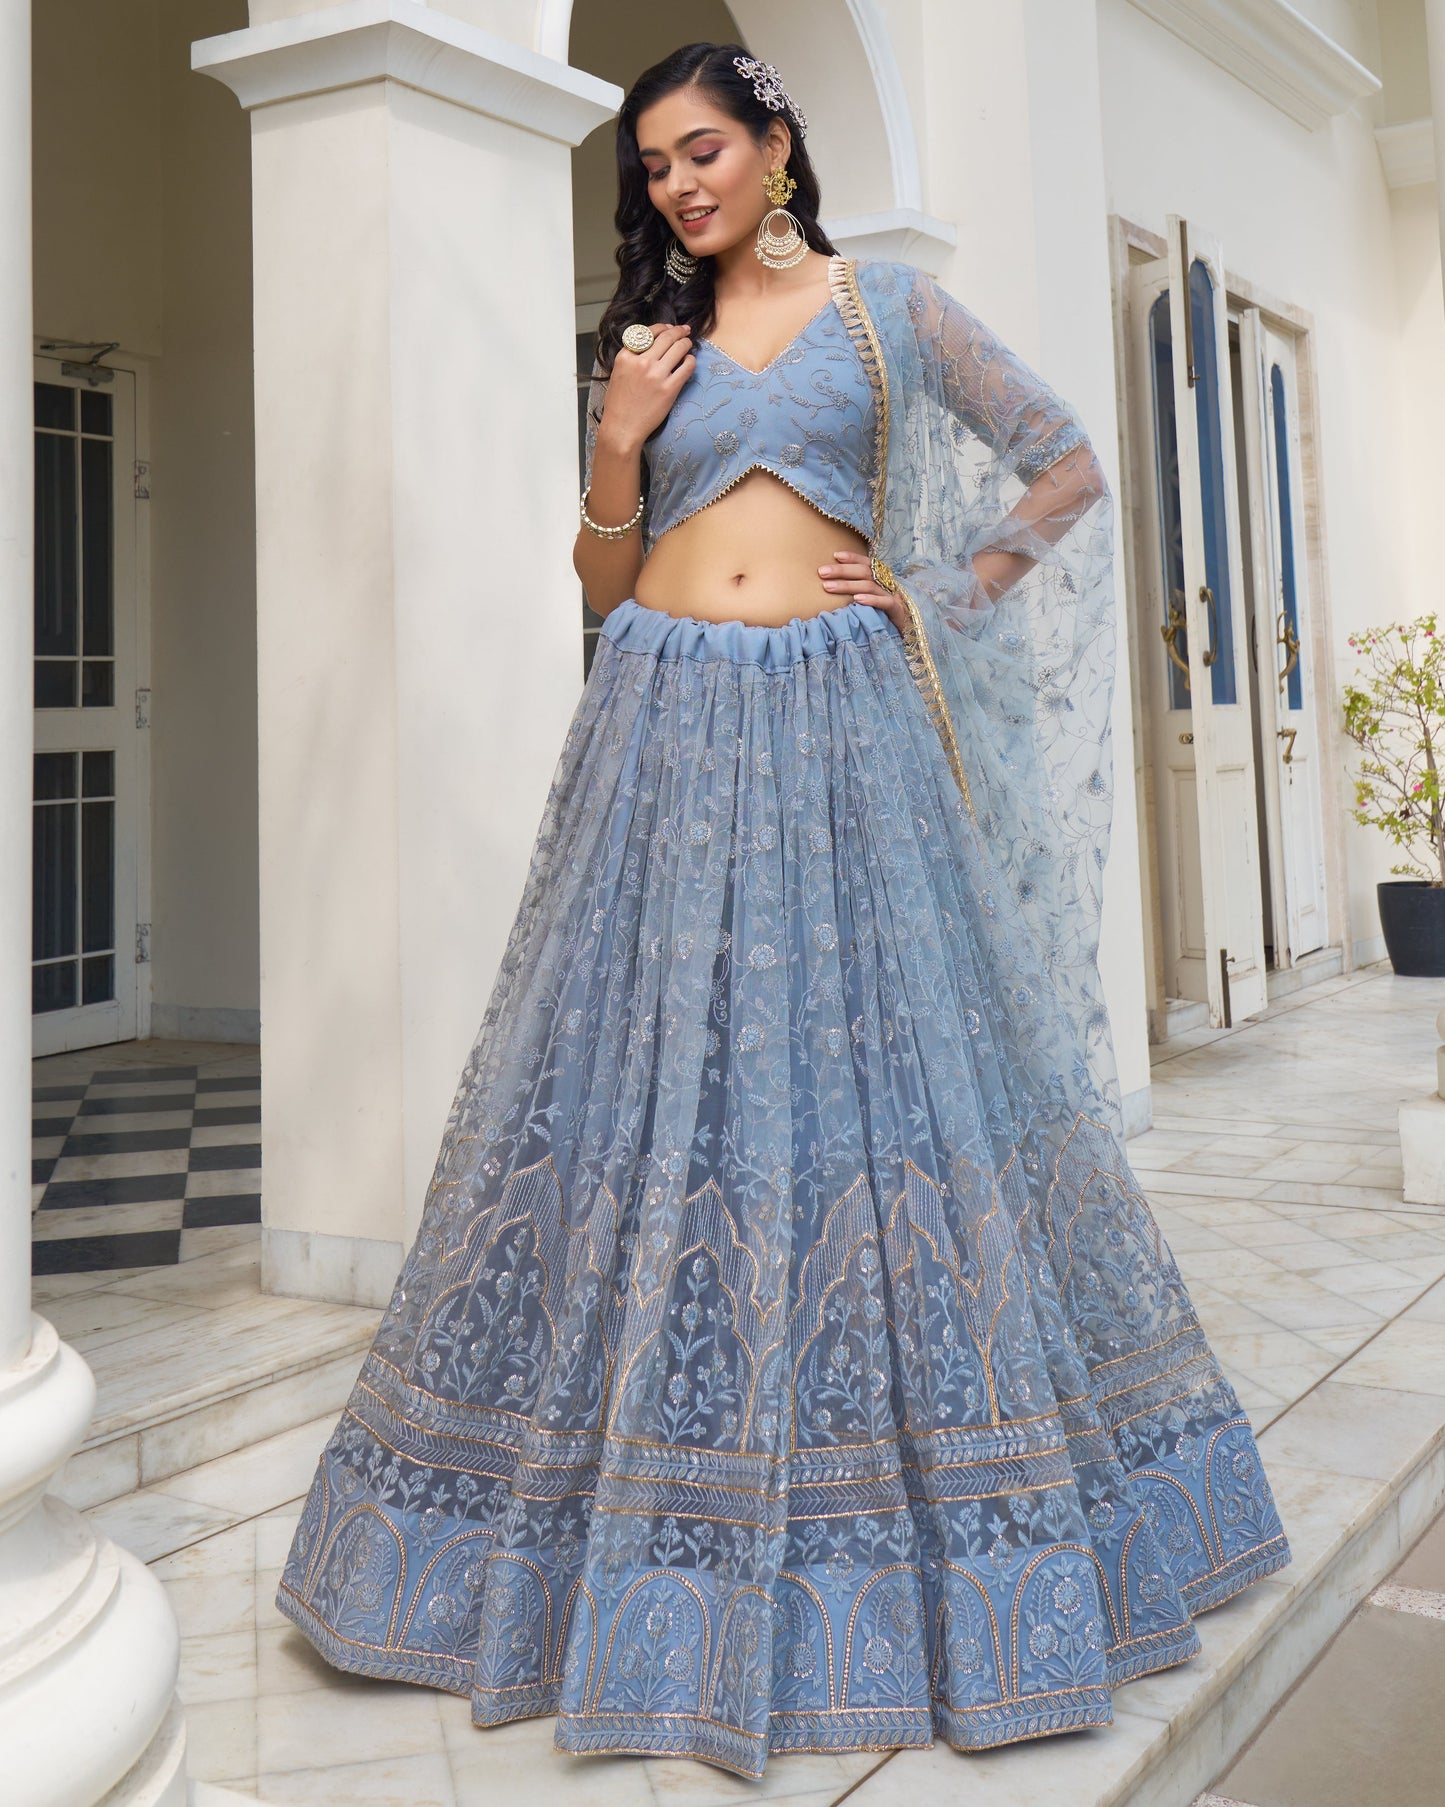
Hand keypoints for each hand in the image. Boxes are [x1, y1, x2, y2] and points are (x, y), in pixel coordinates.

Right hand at [598, 324, 695, 450]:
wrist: (622, 428)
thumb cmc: (618, 405)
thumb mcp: (617, 374)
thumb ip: (631, 358)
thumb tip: (650, 346)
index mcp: (626, 357)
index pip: (648, 332)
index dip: (663, 327)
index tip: (670, 328)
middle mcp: (641, 362)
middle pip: (666, 337)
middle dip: (679, 331)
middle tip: (685, 331)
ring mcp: (656, 375)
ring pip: (679, 348)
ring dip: (686, 343)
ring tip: (688, 344)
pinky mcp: (669, 389)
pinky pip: (687, 367)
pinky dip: (691, 361)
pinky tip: (689, 362)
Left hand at [818, 548, 907, 634]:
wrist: (909, 630)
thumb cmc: (883, 614)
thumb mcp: (870, 599)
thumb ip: (856, 590)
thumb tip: (830, 585)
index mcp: (881, 578)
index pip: (866, 563)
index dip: (852, 558)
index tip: (835, 556)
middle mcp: (886, 583)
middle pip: (864, 572)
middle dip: (842, 571)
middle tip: (822, 572)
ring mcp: (892, 596)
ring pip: (870, 586)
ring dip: (848, 585)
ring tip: (829, 587)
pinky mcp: (897, 610)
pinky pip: (884, 602)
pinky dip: (871, 600)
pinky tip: (857, 599)